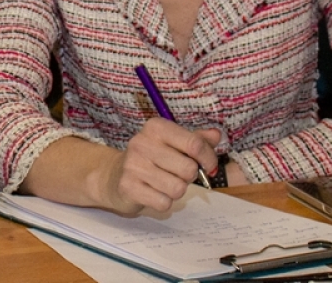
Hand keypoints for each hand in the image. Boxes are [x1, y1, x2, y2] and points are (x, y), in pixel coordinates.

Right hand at [104, 119, 220, 213]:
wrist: (114, 175)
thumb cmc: (151, 158)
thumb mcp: (173, 143)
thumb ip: (196, 139)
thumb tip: (216, 135)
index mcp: (156, 128)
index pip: (194, 144)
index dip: (208, 158)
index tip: (209, 166)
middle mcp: (142, 143)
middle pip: (188, 169)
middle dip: (189, 176)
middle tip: (177, 173)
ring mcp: (133, 165)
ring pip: (178, 188)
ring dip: (176, 190)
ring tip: (164, 183)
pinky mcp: (128, 187)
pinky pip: (163, 202)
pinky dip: (163, 202)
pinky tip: (153, 192)